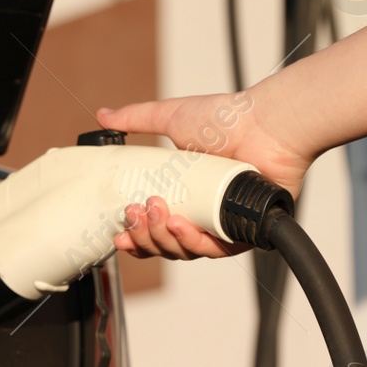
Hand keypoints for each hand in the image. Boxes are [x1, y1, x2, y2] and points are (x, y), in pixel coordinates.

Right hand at [96, 91, 311, 259]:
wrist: (263, 125)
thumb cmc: (227, 119)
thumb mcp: (171, 117)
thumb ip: (136, 118)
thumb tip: (103, 116)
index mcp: (184, 194)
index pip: (154, 227)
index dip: (135, 235)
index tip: (118, 233)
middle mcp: (202, 213)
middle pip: (165, 243)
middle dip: (144, 235)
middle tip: (136, 211)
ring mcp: (222, 224)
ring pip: (185, 250)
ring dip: (163, 237)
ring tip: (156, 211)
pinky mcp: (243, 232)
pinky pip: (215, 250)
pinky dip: (193, 242)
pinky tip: (179, 226)